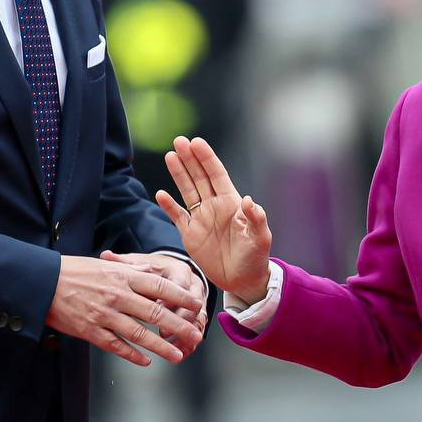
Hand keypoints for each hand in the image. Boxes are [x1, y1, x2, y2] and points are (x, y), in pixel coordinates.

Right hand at [44, 255, 203, 365]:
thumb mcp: (106, 265)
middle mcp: (117, 296)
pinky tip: (145, 361)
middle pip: (155, 313)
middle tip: (195, 336)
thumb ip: (131, 270)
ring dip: (161, 346)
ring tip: (177, 355)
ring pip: (139, 334)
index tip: (197, 304)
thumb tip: (153, 270)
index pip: (160, 287)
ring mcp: (104, 315)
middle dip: (179, 326)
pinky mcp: (91, 331)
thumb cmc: (74, 271)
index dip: (181, 297)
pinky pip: (116, 346)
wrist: (43, 282)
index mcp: (123, 277)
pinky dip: (132, 355)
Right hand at [155, 136, 272, 304]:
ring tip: (170, 156)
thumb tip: (248, 200)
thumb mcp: (260, 237)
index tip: (197, 142)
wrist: (243, 280)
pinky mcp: (190, 235)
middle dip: (190, 159)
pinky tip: (160, 193)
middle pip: (199, 177)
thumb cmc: (256, 256)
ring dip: (179, 174)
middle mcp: (214, 206)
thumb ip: (255, 218)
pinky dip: (169, 206)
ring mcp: (201, 219)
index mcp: (231, 203)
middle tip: (179, 141)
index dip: (207, 158)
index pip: (217, 174)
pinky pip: (177, 216)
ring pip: (187, 191)